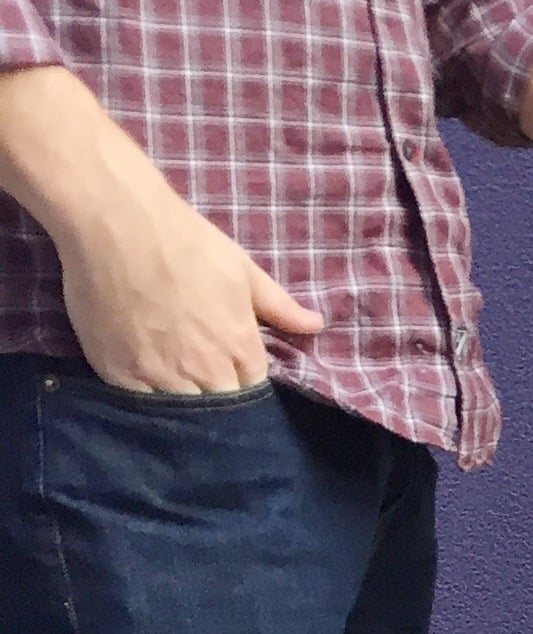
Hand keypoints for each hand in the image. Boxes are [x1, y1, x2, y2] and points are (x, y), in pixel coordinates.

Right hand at [55, 161, 321, 393]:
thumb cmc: (185, 241)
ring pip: (181, 413)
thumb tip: (317, 326)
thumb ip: (280, 307)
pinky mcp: (118, 373)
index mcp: (241, 351)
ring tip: (175, 386)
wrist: (115, 219)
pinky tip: (144, 384)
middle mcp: (205, 371)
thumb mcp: (242, 271)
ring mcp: (160, 375)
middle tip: (202, 382)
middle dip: (216, 399)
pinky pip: (138, 405)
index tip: (232, 377)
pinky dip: (143, 401)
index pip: (253, 393)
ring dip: (182, 405)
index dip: (243, 387)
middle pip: (219, 409)